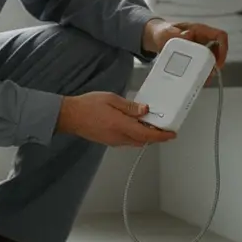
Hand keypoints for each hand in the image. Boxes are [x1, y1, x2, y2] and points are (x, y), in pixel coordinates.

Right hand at [56, 92, 177, 146]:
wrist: (70, 116)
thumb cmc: (87, 106)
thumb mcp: (111, 99)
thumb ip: (130, 106)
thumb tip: (144, 110)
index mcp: (121, 126)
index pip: (147, 135)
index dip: (161, 136)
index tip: (171, 134)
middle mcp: (118, 137)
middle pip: (143, 141)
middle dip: (156, 136)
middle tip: (163, 127)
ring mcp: (113, 141)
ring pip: (135, 142)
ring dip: (145, 136)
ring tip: (150, 124)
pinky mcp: (109, 141)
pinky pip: (127, 141)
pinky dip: (135, 135)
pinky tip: (135, 126)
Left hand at [141, 18, 228, 80]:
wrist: (157, 37)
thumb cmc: (163, 32)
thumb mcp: (167, 33)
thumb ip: (176, 34)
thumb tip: (189, 36)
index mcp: (200, 30)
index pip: (220, 36)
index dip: (223, 49)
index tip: (218, 63)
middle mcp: (203, 39)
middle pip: (218, 51)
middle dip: (215, 64)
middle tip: (208, 76)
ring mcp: (200, 48)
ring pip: (211, 59)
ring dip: (209, 70)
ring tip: (202, 81)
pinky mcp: (196, 56)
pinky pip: (202, 64)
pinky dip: (201, 73)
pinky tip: (197, 80)